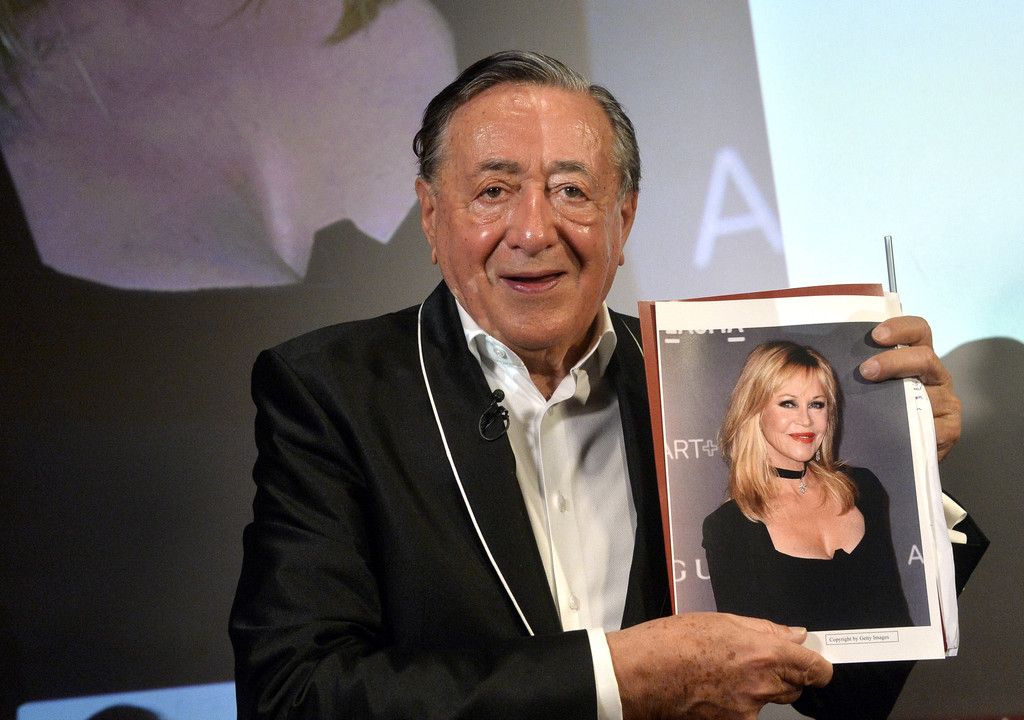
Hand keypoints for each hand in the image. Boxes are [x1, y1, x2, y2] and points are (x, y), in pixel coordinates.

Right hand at [607, 612, 831, 719]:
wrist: (641, 675)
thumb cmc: (672, 642)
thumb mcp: (722, 621)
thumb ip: (765, 629)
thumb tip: (795, 634)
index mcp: (764, 654)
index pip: (815, 668)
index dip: (818, 665)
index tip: (815, 662)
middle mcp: (762, 687)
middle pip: (794, 686)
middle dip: (783, 674)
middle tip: (754, 659)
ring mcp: (748, 712)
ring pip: (768, 701)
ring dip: (757, 688)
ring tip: (723, 672)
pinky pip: (747, 714)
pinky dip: (737, 703)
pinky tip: (714, 689)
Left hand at [858, 315, 961, 459]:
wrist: (892, 450)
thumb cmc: (876, 410)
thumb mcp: (870, 386)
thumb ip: (861, 370)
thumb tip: (829, 356)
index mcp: (917, 358)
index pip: (919, 331)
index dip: (901, 328)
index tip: (876, 335)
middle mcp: (935, 375)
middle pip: (924, 358)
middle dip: (893, 362)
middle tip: (866, 371)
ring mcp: (946, 402)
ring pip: (927, 394)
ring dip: (897, 399)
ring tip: (872, 408)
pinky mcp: (950, 429)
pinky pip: (933, 428)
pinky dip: (911, 429)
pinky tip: (892, 433)